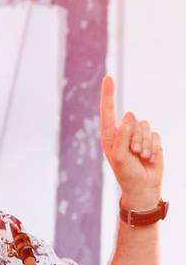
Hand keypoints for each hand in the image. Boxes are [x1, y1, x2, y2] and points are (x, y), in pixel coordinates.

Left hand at [100, 75, 162, 209]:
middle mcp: (123, 133)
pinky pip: (155, 135)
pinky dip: (154, 148)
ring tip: (142, 157)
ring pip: (146, 126)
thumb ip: (123, 136)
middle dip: (136, 138)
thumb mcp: (120, 157)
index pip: (108, 112)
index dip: (108, 95)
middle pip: (133, 121)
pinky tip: (150, 159)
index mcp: (110, 136)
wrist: (143, 187)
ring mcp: (137, 136)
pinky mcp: (150, 140)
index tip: (109, 78)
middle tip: (134, 154)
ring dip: (145, 144)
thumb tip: (129, 115)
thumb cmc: (127, 174)